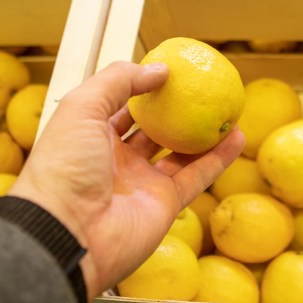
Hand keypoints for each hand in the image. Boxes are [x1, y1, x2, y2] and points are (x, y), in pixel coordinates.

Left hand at [10, 61, 244, 299]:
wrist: (67, 233)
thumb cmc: (65, 166)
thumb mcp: (82, 108)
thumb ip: (118, 81)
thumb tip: (160, 70)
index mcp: (91, 137)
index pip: (120, 108)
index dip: (142, 89)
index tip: (169, 72)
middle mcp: (117, 161)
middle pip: (153, 130)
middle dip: (175, 111)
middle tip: (201, 90)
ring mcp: (142, 184)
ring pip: (181, 153)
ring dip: (203, 133)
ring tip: (226, 109)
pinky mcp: (165, 204)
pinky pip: (198, 176)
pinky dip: (219, 158)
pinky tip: (237, 136)